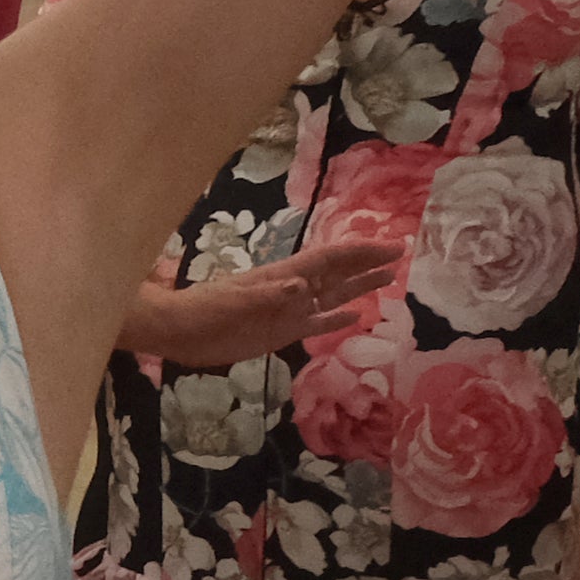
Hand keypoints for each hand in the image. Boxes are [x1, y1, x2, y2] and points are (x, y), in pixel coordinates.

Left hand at [121, 237, 402, 363]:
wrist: (179, 331)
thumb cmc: (206, 312)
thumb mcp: (236, 302)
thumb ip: (270, 295)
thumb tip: (304, 287)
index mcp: (284, 276)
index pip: (331, 259)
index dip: (362, 252)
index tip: (392, 247)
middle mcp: (292, 290)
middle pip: (338, 273)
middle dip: (368, 264)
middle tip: (400, 256)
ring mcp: (288, 311)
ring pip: (332, 296)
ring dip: (359, 288)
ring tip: (388, 280)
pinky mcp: (280, 332)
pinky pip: (315, 323)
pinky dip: (336, 320)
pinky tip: (356, 318)